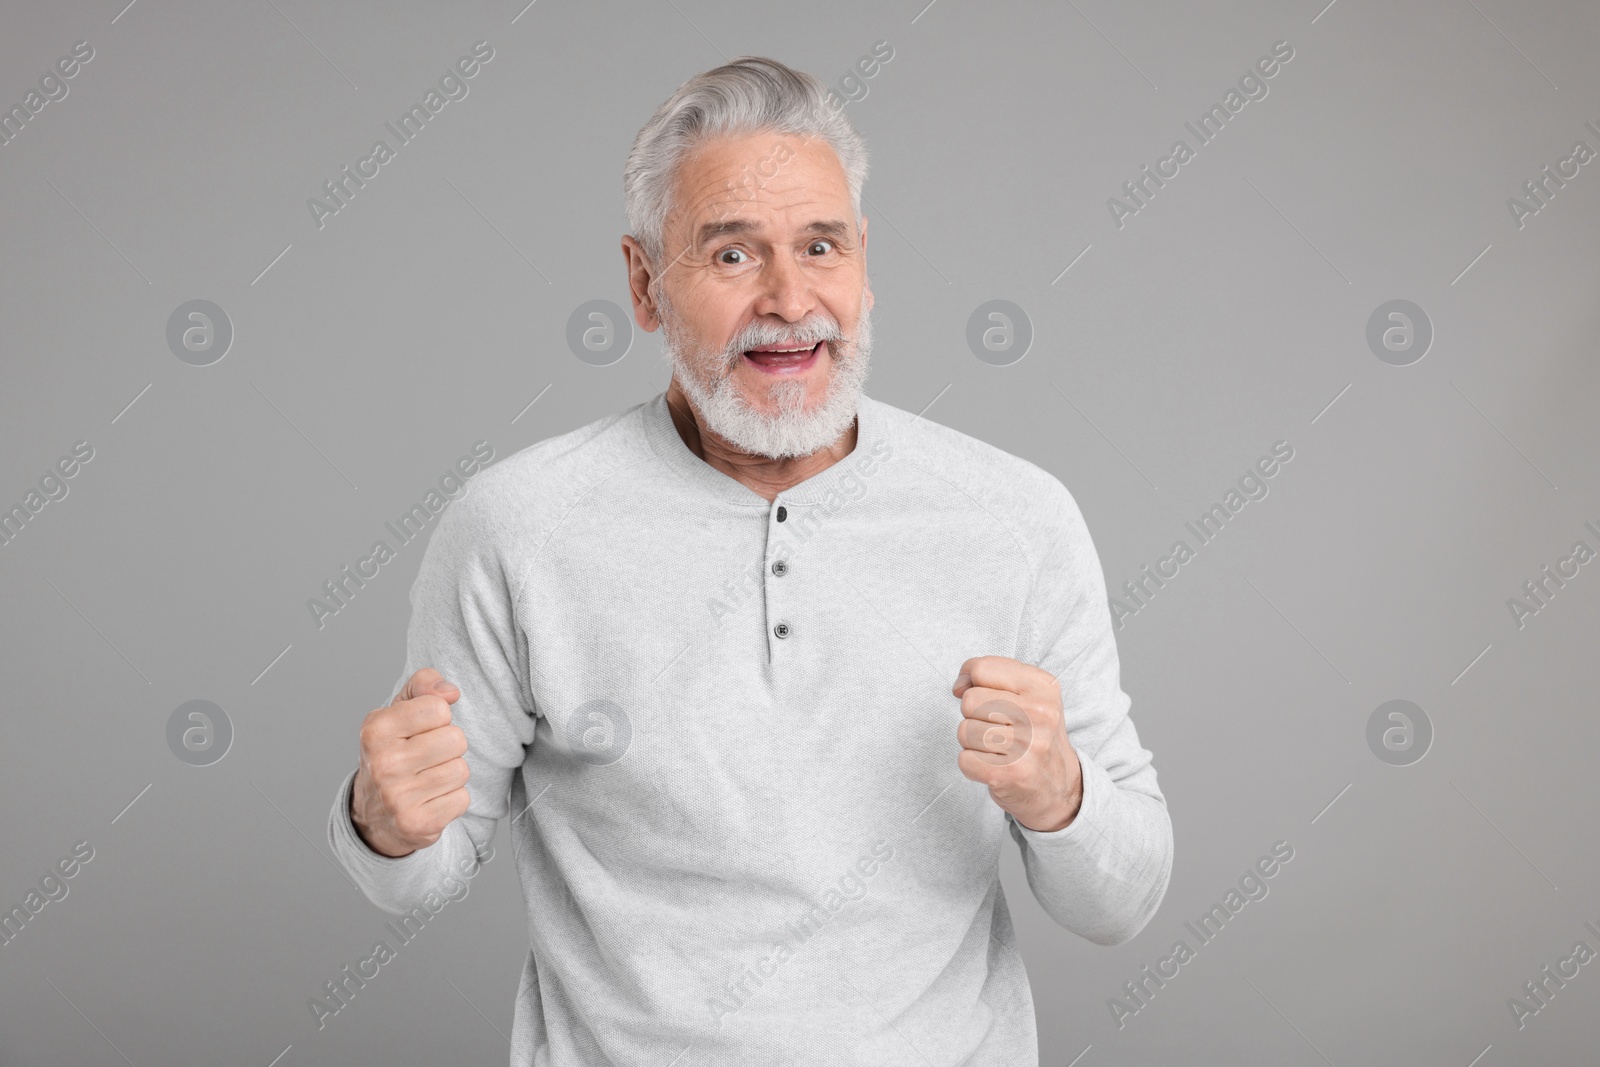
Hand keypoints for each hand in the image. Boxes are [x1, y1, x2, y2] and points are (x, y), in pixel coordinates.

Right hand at [351, 668, 470, 857]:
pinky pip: (462, 799)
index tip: (419, 731)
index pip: (439, 707)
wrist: (374, 814)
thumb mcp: (398, 711)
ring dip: (450, 774)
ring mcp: (398, 797)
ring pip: (461, 770)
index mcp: (376, 729)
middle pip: (456, 739)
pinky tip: (429, 800)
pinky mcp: (416, 824)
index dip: (437, 718)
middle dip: (448, 747)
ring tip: (426, 779)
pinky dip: (451, 800)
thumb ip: (424, 686)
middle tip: (425, 758)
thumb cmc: (394, 752)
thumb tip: (451, 692)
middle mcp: (384, 764)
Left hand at [953, 655, 1082, 832]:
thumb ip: (991, 677)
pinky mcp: (1010, 773)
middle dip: (974, 716)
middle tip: (997, 729)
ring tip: (998, 749)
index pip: (982, 668)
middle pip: (969, 700)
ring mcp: (1026, 745)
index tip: (983, 696)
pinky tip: (994, 766)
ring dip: (973, 742)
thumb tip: (958, 686)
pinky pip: (964, 759)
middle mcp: (1038, 714)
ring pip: (964, 730)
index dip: (971, 681)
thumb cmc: (1035, 735)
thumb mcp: (1027, 694)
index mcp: (1042, 687)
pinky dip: (972, 765)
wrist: (1060, 786)